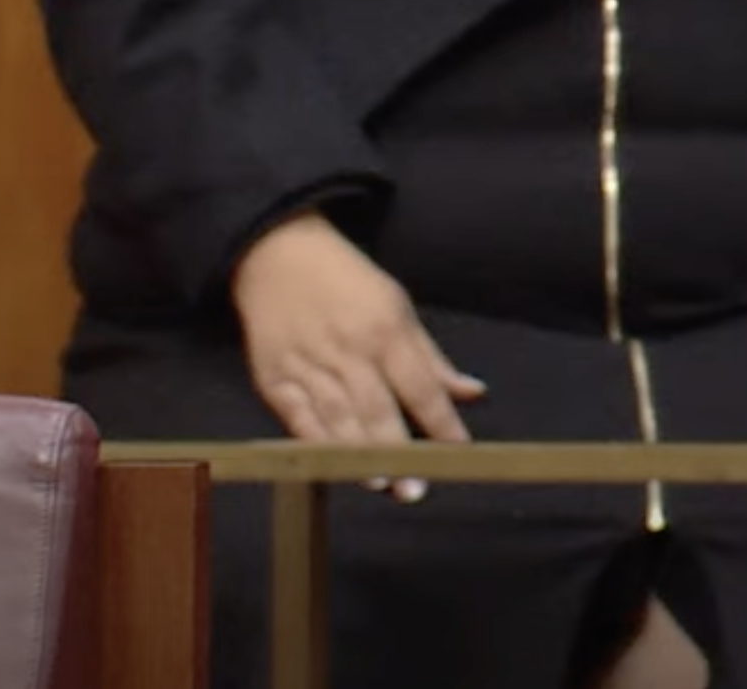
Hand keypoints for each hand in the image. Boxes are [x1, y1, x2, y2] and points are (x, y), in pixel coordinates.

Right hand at [231, 212, 482, 483]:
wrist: (279, 257)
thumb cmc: (349, 284)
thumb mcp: (399, 308)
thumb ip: (432, 359)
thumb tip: (473, 393)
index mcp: (385, 331)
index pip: (420, 386)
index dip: (441, 422)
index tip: (459, 452)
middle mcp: (348, 351)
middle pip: (377, 409)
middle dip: (399, 452)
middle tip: (418, 488)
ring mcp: (307, 365)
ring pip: (338, 419)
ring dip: (360, 456)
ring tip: (383, 484)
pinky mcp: (273, 378)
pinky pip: (297, 418)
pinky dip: (316, 444)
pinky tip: (332, 467)